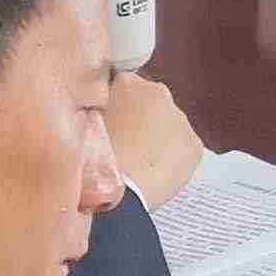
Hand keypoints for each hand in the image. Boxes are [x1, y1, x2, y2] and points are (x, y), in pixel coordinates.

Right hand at [104, 72, 204, 205]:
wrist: (120, 193)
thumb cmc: (94, 160)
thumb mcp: (81, 124)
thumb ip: (95, 108)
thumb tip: (98, 111)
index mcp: (127, 82)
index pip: (123, 85)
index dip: (116, 106)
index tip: (111, 123)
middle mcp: (158, 92)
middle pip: (149, 103)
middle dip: (140, 120)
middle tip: (124, 145)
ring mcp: (180, 118)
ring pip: (168, 125)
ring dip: (157, 138)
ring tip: (138, 163)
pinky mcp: (193, 144)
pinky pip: (182, 148)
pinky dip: (172, 158)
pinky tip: (155, 173)